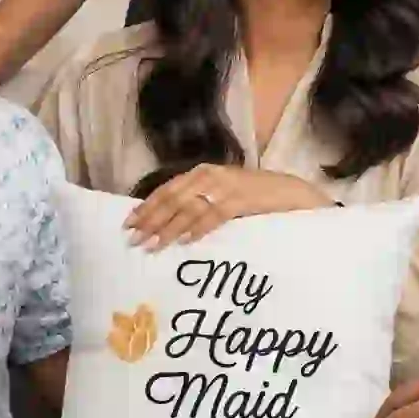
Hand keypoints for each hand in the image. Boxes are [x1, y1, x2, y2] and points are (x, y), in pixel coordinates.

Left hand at [125, 166, 327, 248]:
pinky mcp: (242, 199)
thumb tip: (164, 224)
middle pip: (173, 198)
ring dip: (169, 228)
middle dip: (151, 220)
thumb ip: (197, 203)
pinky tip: (185, 241)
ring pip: (189, 208)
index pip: (167, 189)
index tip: (129, 224)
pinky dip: (198, 228)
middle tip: (134, 239)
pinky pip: (214, 215)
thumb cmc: (253, 199)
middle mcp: (209, 175)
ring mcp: (226, 186)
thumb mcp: (220, 196)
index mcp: (202, 172)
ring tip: (153, 245)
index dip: (147, 207)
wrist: (290, 193)